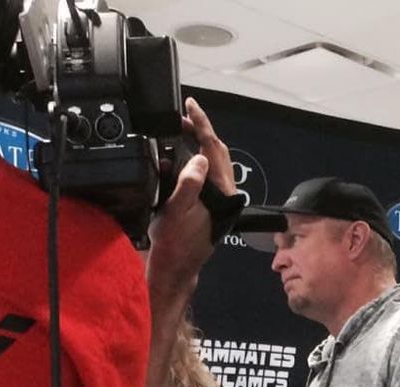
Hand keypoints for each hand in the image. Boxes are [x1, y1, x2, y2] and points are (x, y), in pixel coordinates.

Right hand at [147, 98, 235, 280]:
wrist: (175, 268)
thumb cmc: (175, 244)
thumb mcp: (176, 211)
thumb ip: (189, 183)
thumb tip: (200, 159)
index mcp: (220, 193)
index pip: (214, 148)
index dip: (202, 124)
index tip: (190, 105)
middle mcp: (224, 194)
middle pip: (216, 151)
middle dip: (200, 130)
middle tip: (181, 117)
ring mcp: (219, 200)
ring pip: (213, 161)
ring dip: (198, 144)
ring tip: (180, 131)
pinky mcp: (211, 205)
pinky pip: (206, 173)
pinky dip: (195, 159)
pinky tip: (180, 157)